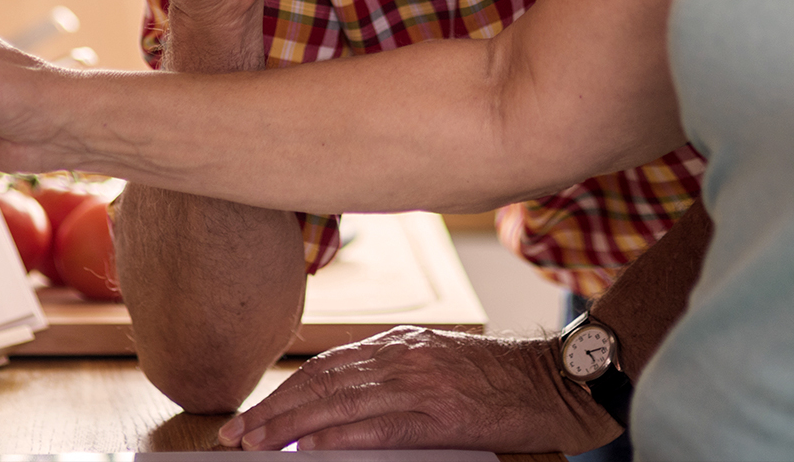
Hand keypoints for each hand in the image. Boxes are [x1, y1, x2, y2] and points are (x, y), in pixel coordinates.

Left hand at [217, 327, 620, 453]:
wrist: (558, 380)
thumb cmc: (504, 380)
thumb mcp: (443, 365)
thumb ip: (397, 379)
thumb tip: (346, 409)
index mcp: (402, 344)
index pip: (328, 367)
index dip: (285, 392)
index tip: (253, 415)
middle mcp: (404, 355)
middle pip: (322, 382)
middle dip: (274, 411)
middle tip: (236, 436)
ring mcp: (420, 381)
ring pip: (338, 402)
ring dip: (291, 426)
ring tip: (257, 446)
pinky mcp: (439, 412)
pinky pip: (376, 427)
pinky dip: (337, 438)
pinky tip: (310, 450)